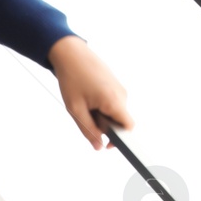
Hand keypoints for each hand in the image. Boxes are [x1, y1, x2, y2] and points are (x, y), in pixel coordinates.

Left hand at [48, 34, 132, 149]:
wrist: (71, 54)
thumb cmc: (72, 79)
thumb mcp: (75, 110)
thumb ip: (88, 130)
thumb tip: (99, 146)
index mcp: (114, 101)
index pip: (128, 127)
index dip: (121, 140)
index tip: (109, 146)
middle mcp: (122, 95)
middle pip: (119, 121)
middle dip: (105, 126)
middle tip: (85, 117)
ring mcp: (120, 89)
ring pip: (114, 112)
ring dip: (101, 115)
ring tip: (84, 103)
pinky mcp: (115, 85)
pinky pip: (111, 103)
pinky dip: (100, 106)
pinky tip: (87, 97)